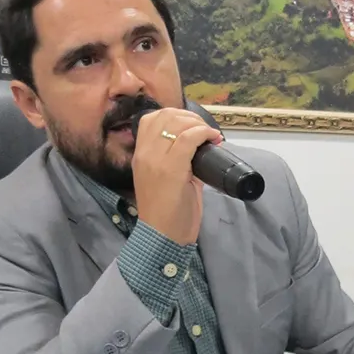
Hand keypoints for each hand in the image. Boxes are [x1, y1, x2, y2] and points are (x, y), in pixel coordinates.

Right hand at [131, 107, 221, 245]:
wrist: (162, 237)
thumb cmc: (167, 213)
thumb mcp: (167, 180)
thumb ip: (178, 161)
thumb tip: (200, 147)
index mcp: (140, 156)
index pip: (151, 120)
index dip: (175, 115)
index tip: (192, 126)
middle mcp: (144, 154)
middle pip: (165, 116)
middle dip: (190, 117)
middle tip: (205, 130)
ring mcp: (156, 161)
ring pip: (177, 123)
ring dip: (198, 124)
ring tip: (210, 135)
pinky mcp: (171, 169)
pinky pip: (188, 138)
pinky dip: (204, 133)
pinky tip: (213, 139)